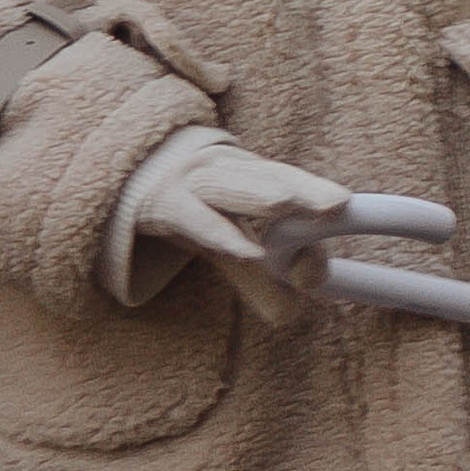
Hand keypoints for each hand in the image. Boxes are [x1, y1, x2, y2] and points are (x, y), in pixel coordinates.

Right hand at [120, 129, 350, 322]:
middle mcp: (224, 169)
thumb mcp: (231, 239)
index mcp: (247, 171)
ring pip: (231, 187)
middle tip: (336, 202)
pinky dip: (221, 234)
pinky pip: (195, 218)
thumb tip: (298, 301)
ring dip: (261, 195)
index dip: (312, 190)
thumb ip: (265, 274)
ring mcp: (191, 183)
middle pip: (268, 175)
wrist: (127, 185)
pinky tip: (247, 253)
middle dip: (301, 187)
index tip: (343, 205)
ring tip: (289, 205)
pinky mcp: (163, 206)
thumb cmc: (192, 212)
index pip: (286, 176)